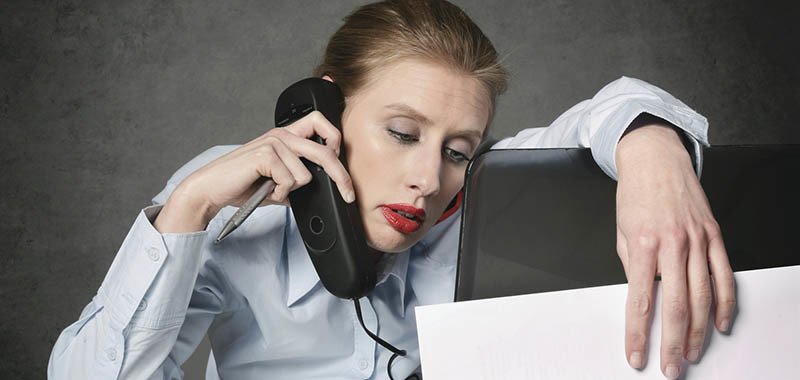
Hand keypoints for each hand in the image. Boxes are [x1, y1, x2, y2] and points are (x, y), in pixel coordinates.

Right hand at [154, 111, 354, 232]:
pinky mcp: (265, 154)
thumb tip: (321, 190)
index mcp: (286, 136)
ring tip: (272, 190)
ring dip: (291, 190)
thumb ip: (297, 181)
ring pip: (306, 174)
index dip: (337, 142)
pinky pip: (290, 180)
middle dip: (341, 176)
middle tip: (348, 194)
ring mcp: (273, 142)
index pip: (321, 123)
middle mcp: (282, 134)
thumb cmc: (242, 184)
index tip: (343, 167)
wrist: (212, 189)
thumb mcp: (277, 183)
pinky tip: (266, 190)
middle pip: (326, 150)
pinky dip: (280, 193)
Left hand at [615, 124, 735, 378]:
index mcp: (642, 244)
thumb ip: (632, 266)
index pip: (640, 300)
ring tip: (691, 354)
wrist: (655, 159)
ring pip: (702, 296)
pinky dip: (724, 303)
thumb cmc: (635, 194)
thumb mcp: (620, 232)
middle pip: (676, 305)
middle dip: (672, 343)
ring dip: (698, 331)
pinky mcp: (713, 235)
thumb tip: (642, 295)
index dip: (638, 333)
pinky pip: (724, 276)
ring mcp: (697, 240)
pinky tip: (720, 323)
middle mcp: (672, 244)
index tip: (636, 355)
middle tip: (670, 367)